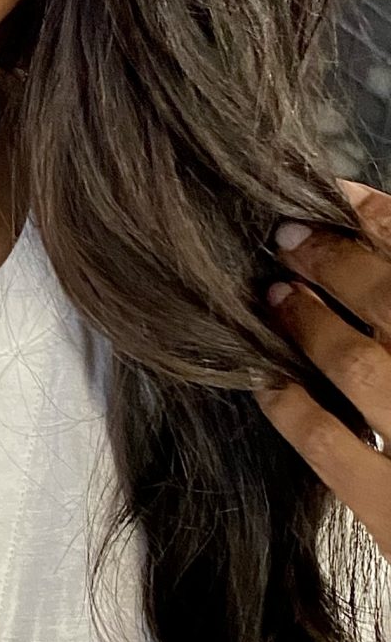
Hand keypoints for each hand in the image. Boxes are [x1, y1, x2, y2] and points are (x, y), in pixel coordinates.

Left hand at [257, 177, 390, 556]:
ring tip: (272, 292)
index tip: (342, 194)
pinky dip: (291, 404)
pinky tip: (262, 376)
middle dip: (337, 258)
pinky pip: (332, 446)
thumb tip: (375, 275)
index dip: (383, 220)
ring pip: (360, 364)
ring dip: (309, 321)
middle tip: (287, 232)